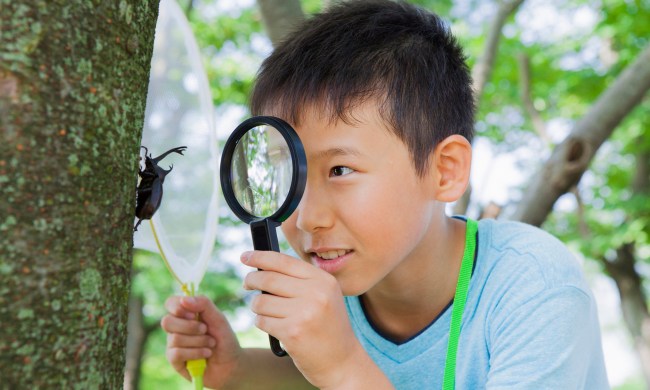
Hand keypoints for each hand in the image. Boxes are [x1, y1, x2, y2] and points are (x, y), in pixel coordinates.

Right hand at [161, 295, 241, 387]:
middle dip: (190, 326)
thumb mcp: (218, 318)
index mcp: (186, 314)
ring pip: (175, 338)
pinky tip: (206, 354)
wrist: (231, 363)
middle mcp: (176, 328)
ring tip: (211, 344)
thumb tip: (184, 299)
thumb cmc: (224, 338)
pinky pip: (177, 353)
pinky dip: (195, 353)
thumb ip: (204, 304)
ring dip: (199, 341)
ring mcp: (174, 344)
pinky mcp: (175, 361)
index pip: (170, 303)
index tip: (192, 314)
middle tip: (205, 330)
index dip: (177, 307)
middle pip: (167, 321)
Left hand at [242, 250, 364, 388]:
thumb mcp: (324, 295)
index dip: (260, 256)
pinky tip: (275, 327)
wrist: (342, 361)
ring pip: (261, 301)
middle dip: (251, 280)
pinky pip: (262, 320)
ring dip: (257, 306)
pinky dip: (262, 323)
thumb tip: (262, 266)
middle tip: (247, 283)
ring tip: (268, 312)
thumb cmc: (327, 326)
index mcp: (323, 280)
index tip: (245, 256)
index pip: (284, 261)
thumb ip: (300, 279)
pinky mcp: (292, 332)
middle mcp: (316, 293)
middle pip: (268, 278)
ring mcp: (304, 313)